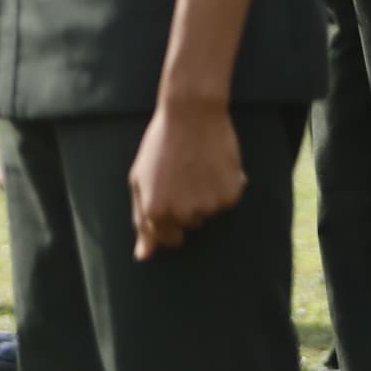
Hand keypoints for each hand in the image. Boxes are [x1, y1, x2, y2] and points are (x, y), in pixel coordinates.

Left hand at [128, 96, 247, 257]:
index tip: (171, 198)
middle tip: (183, 175)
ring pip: (208, 213)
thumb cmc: (161, 144)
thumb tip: (143, 257)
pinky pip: (227, 200)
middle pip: (189, 226)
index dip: (169, 220)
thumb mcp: (141, 178)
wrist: (191, 113)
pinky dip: (224, 186)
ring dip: (204, 196)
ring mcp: (207, 206)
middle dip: (186, 207)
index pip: (167, 239)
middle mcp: (181, 214)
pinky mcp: (229, 195)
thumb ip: (141, 220)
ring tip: (197, 166)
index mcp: (155, 211)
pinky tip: (214, 164)